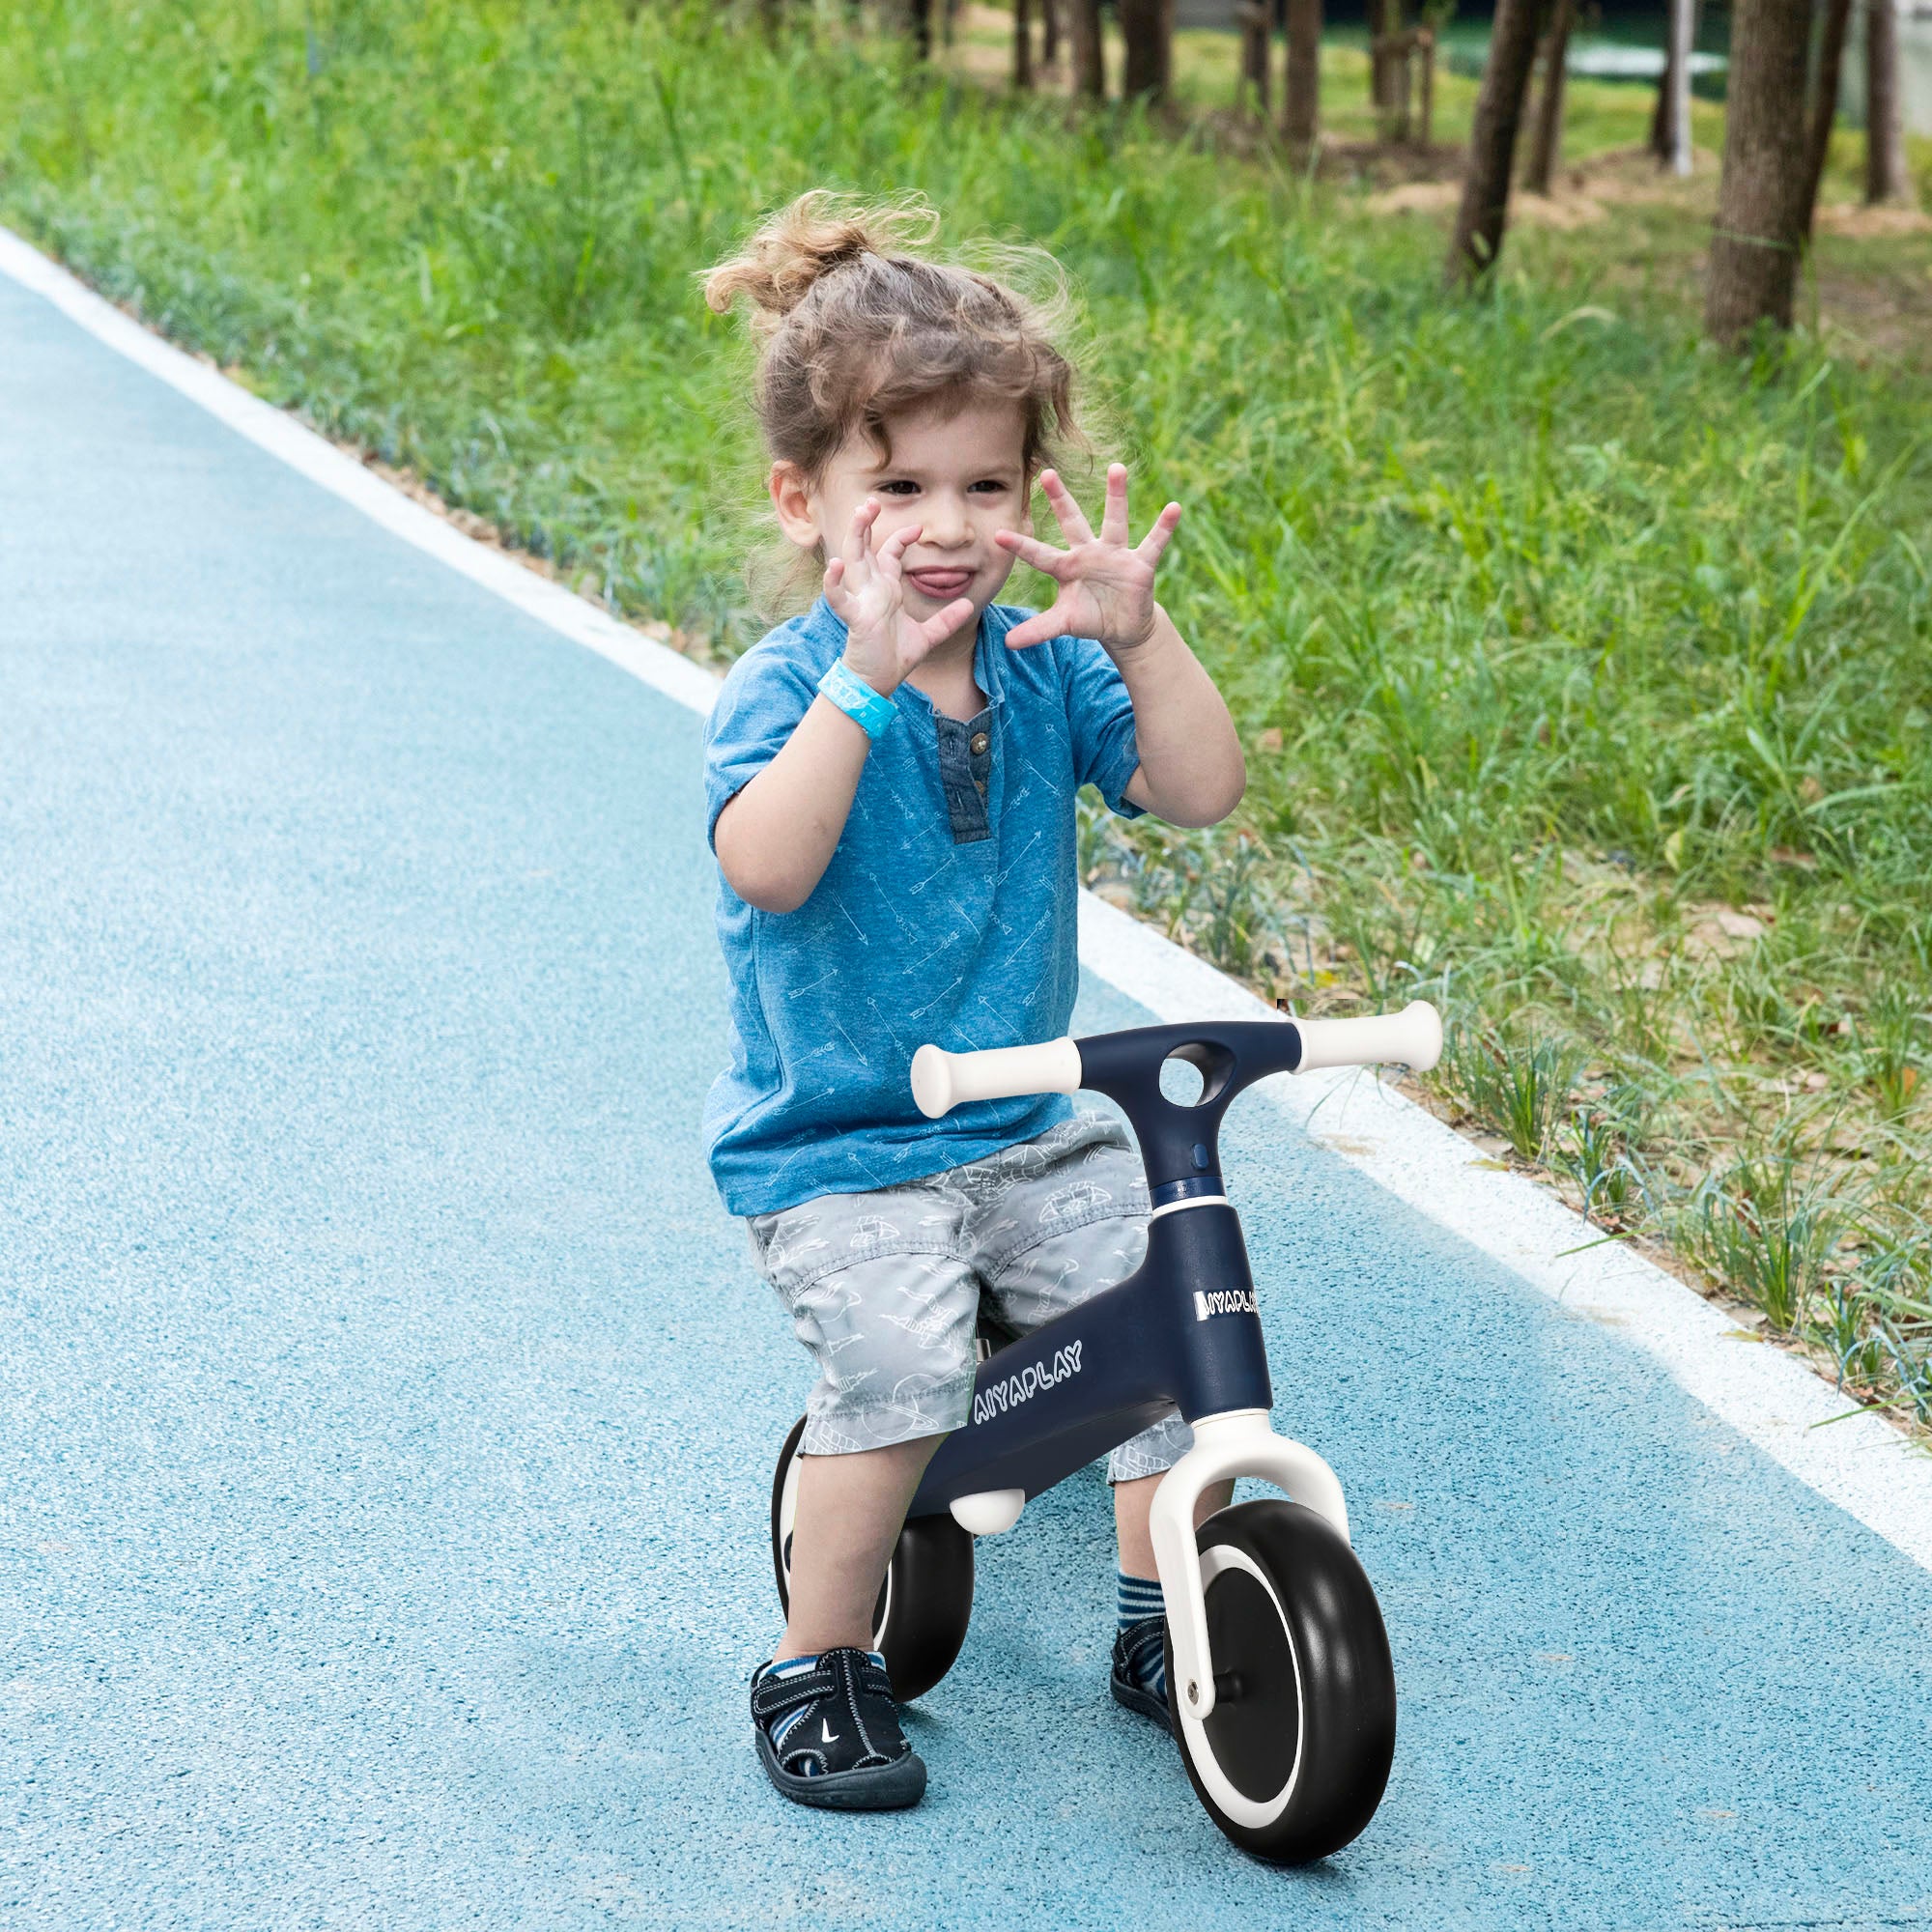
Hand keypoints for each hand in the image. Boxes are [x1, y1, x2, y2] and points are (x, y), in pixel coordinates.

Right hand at [822, 498, 975, 696]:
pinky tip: (833, 566)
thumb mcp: (928, 636)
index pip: (889, 554)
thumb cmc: (895, 657)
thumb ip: (947, 620)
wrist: (877, 683)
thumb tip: (967, 605)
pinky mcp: (856, 618)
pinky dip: (833, 583)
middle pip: (864, 548)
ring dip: (854, 537)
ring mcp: (861, 601)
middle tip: (872, 502)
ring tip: (859, 515)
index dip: (900, 537)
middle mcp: (871, 590)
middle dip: (866, 524)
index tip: (918, 528)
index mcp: (885, 590)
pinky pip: (840, 598)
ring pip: (851, 561)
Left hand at [993, 466, 1181, 651]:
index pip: (1039, 555)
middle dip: (1060, 499)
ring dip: (1116, 495)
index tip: (997, 535)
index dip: (1021, 546)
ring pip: (1115, 521)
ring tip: (1117, 468)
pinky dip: (1164, 527)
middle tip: (1046, 473)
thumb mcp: (1064, 624)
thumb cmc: (1090, 618)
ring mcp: (1115, 555)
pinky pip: (1154, 543)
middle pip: (1072, 521)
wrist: (1123, 627)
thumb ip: (1038, 630)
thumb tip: (1008, 644)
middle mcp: (1088, 553)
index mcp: (1066, 567)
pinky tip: (1174, 508)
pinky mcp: (1140, 564)